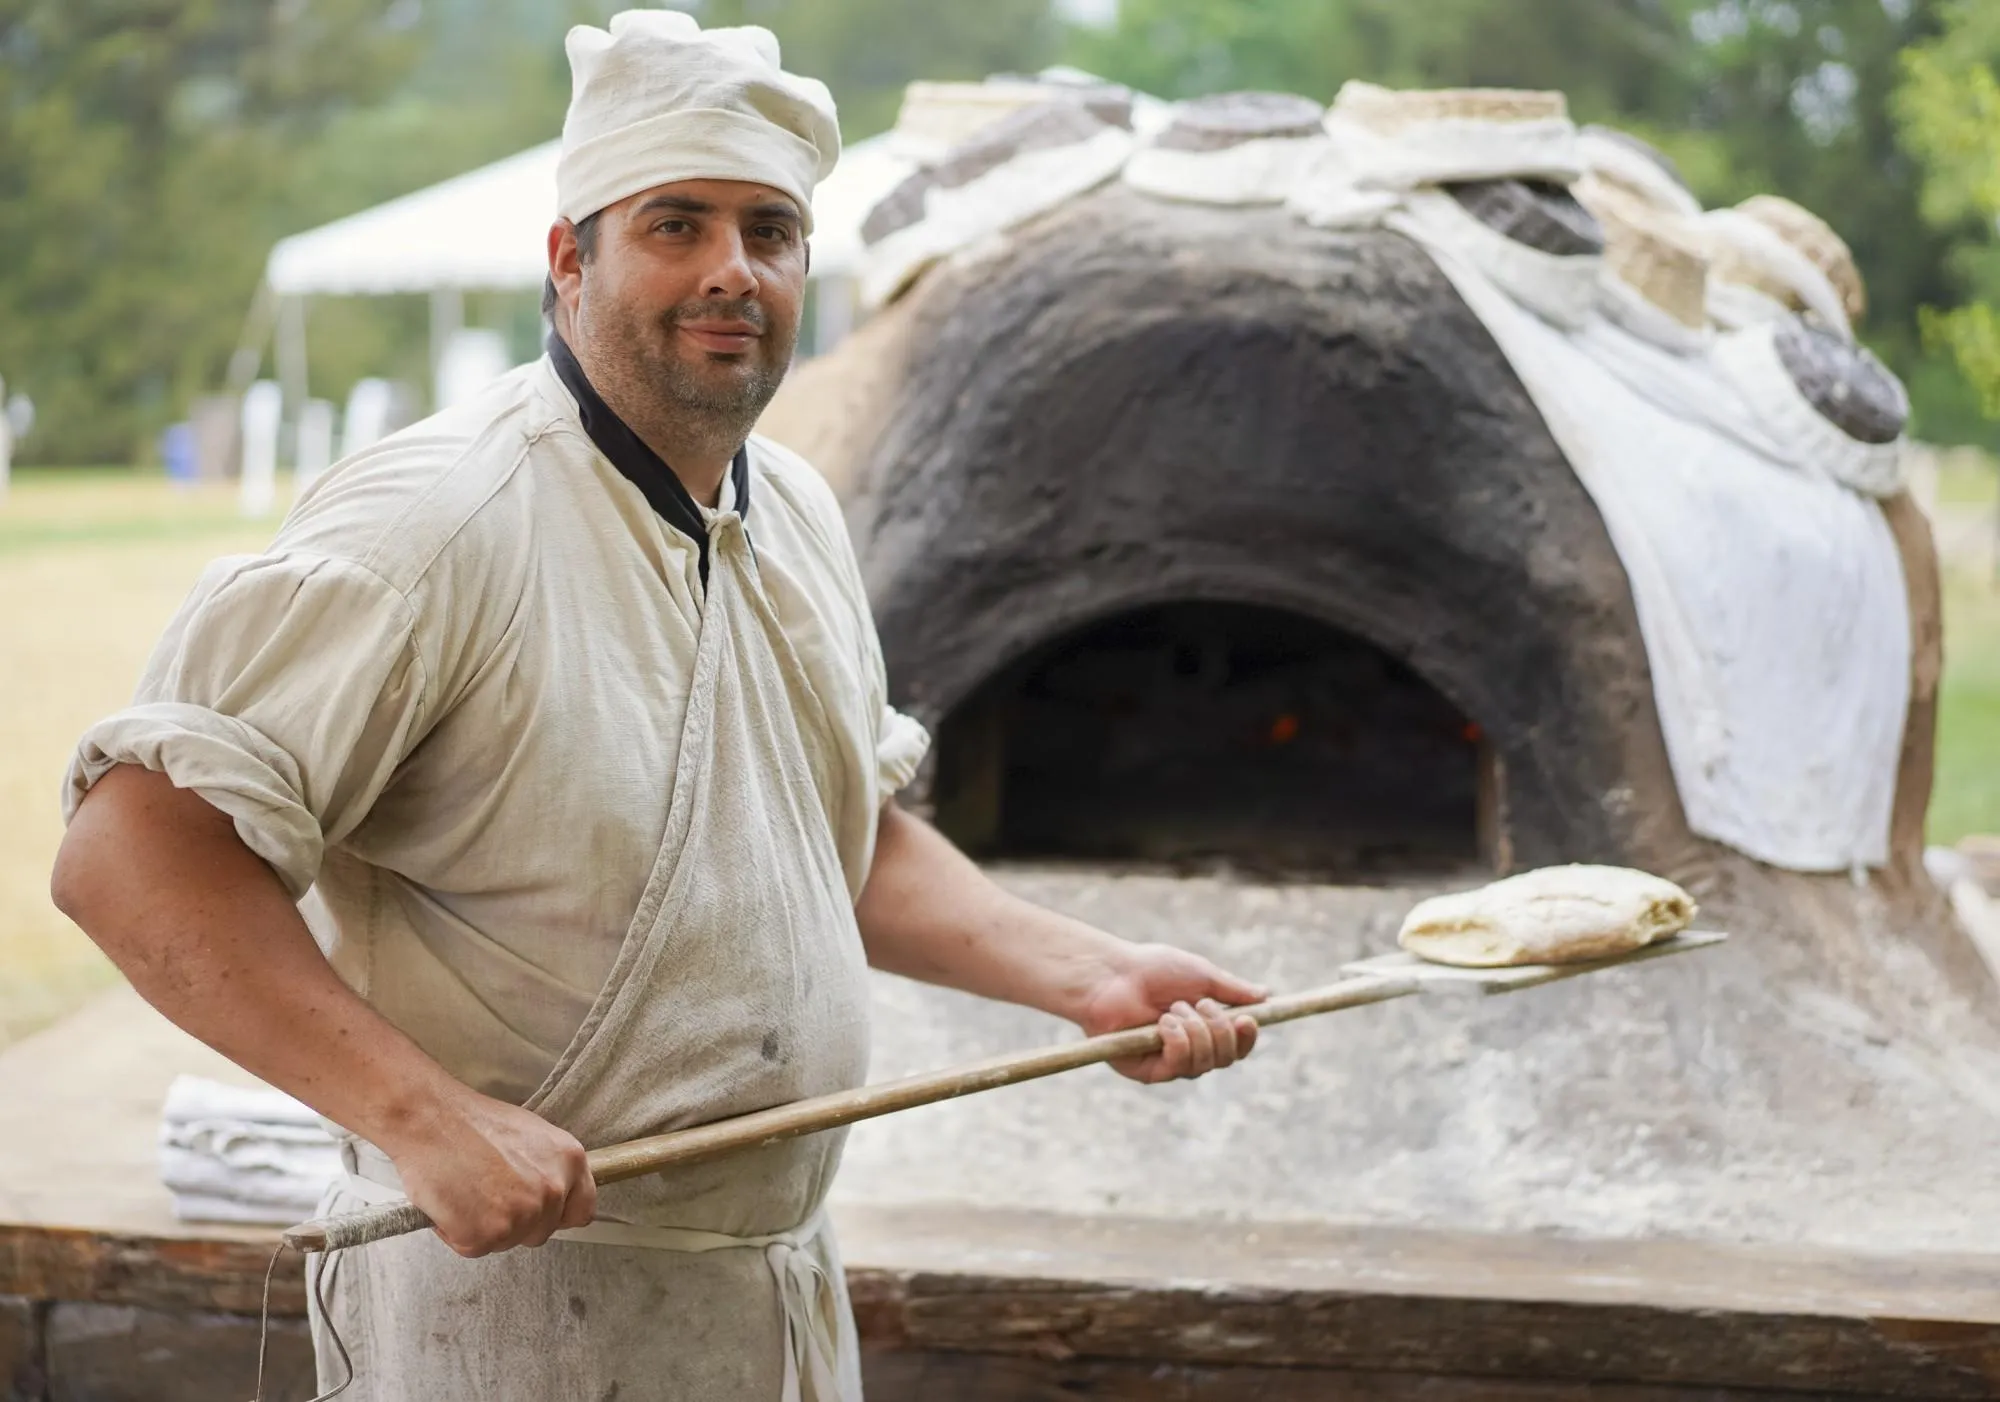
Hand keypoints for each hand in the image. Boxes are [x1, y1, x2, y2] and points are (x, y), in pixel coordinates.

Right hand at [380, 1090, 596, 1257]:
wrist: (429, 1119)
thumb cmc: (470, 1122)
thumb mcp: (531, 1135)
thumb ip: (548, 1167)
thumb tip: (549, 1191)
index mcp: (570, 1160)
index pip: (582, 1210)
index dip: (557, 1214)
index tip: (538, 1212)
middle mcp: (553, 1190)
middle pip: (541, 1232)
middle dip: (514, 1222)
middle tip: (486, 1194)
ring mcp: (522, 1215)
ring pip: (506, 1242)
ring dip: (484, 1227)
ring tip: (466, 1191)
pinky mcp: (487, 1235)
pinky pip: (473, 1248)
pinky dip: (456, 1232)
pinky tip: (450, 1202)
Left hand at [1072, 943, 1268, 1083]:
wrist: (1112, 973)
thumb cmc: (1151, 969)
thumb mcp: (1200, 975)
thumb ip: (1231, 990)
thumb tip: (1266, 995)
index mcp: (1202, 1028)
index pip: (1235, 1046)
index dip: (1246, 1039)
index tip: (1248, 1020)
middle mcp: (1188, 1049)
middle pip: (1225, 1059)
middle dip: (1219, 1030)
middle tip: (1201, 1004)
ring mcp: (1167, 1062)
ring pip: (1204, 1064)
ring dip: (1194, 1032)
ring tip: (1173, 1009)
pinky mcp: (1146, 1071)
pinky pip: (1177, 1067)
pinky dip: (1177, 1042)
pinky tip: (1163, 1024)